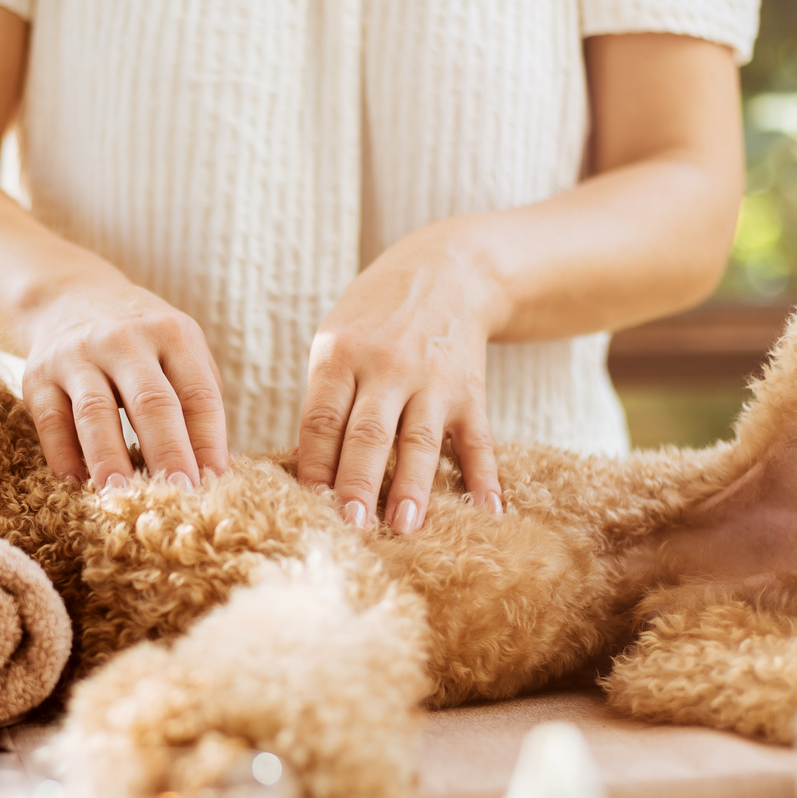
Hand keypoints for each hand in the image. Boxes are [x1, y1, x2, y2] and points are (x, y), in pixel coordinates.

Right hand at [19, 275, 229, 488]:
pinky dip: (63, 456)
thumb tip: (210, 468)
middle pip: (151, 402)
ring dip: (109, 459)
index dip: (208, 441)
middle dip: (167, 452)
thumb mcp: (177, 348)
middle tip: (177, 494)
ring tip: (121, 497)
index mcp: (171, 334)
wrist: (69, 296)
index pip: (198, 394)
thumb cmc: (139, 340)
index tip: (214, 481)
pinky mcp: (38, 376)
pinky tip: (76, 485)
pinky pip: (51, 421)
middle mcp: (123, 340)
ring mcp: (76, 356)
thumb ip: (196, 397)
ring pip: (96, 412)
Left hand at [296, 227, 505, 532]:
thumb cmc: (376, 318)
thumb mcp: (337, 340)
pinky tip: (487, 512)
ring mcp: (433, 381)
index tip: (308, 504)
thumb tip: (312, 473)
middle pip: (368, 433)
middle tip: (350, 525)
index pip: (322, 418)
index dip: (314, 463)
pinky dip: (484, 478)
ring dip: (412, 487)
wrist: (449, 270)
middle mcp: (387, 367)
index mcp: (341, 354)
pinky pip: (477, 441)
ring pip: (420, 441)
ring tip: (403, 527)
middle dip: (358, 482)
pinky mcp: (470, 392)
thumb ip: (325, 399)